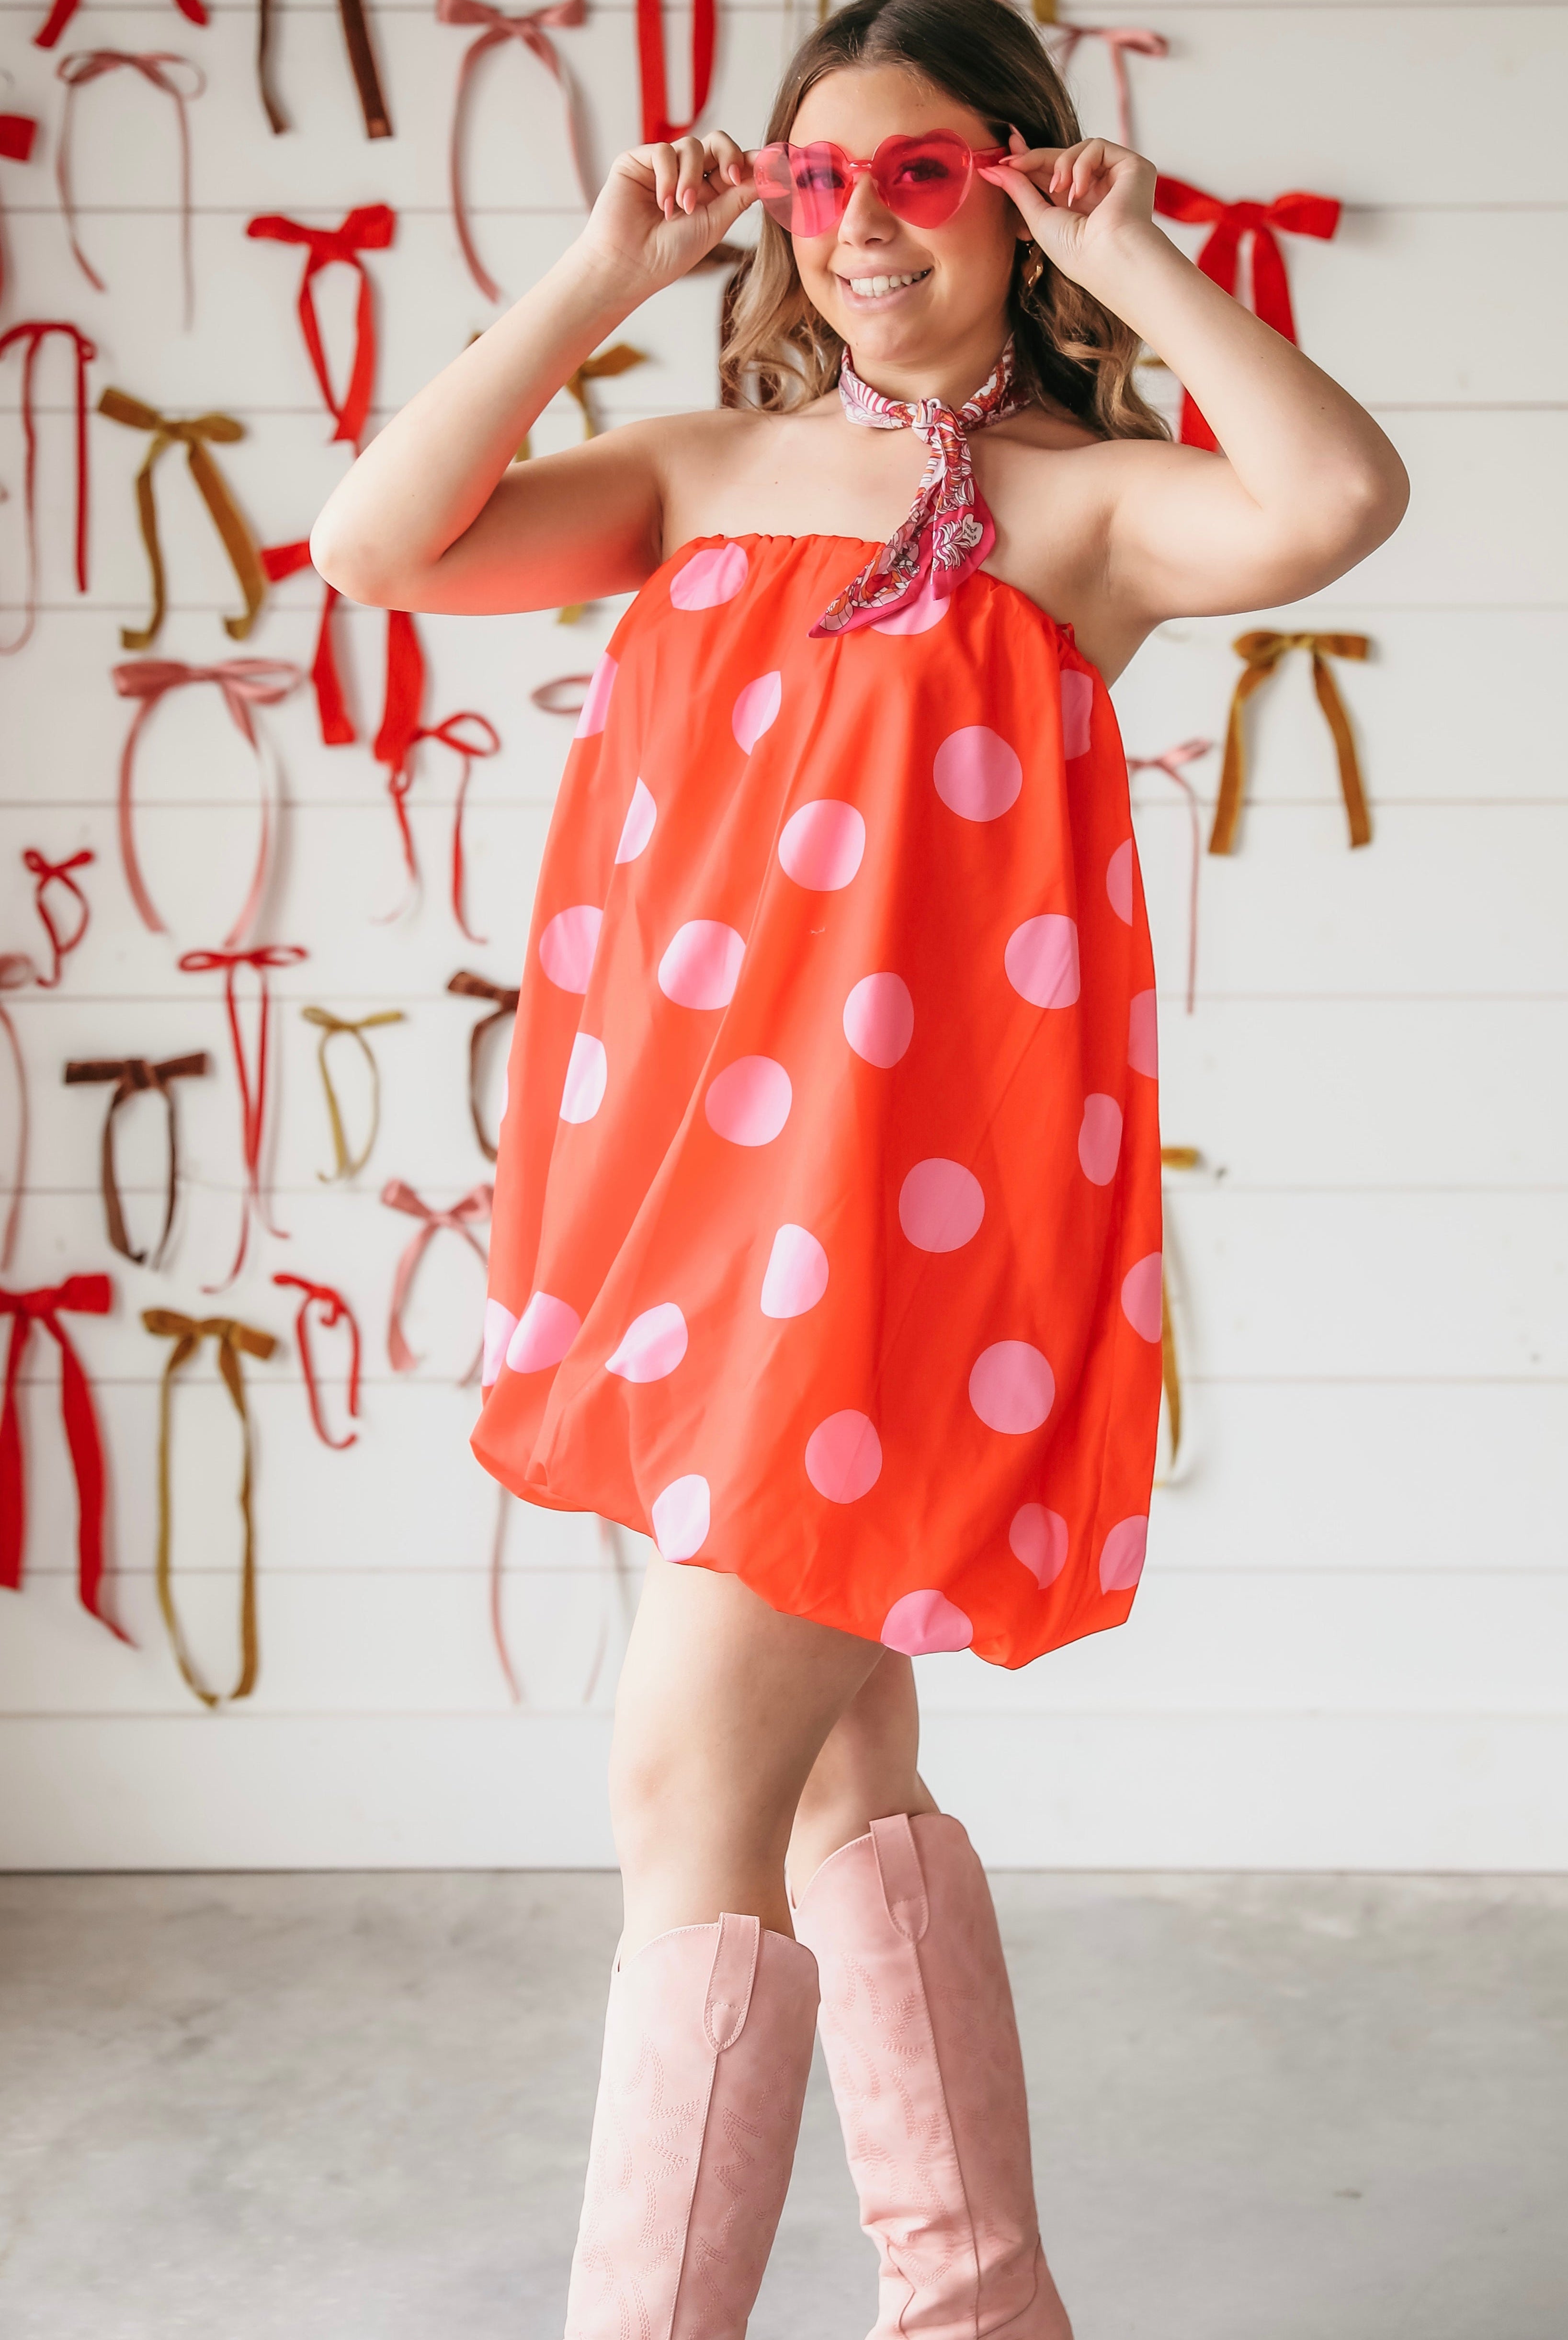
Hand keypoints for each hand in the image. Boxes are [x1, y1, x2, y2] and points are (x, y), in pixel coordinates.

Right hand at [577, 132, 756, 298]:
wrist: (630, 266)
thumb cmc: (669, 254)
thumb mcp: (714, 223)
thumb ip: (741, 195)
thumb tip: (772, 173)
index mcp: (709, 193)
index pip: (734, 164)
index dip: (751, 160)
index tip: (772, 161)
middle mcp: (687, 176)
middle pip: (716, 142)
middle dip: (728, 155)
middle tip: (731, 178)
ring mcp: (662, 167)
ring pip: (690, 146)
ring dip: (690, 178)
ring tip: (682, 209)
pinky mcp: (637, 161)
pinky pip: (663, 151)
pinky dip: (667, 177)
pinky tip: (663, 204)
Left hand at [978, 130, 1157, 287]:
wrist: (1109, 257)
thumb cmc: (1076, 252)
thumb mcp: (1038, 218)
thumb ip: (1018, 190)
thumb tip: (991, 170)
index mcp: (1079, 208)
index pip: (1052, 174)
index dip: (1029, 160)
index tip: (1005, 156)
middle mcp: (1099, 192)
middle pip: (1063, 158)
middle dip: (1035, 156)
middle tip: (1012, 159)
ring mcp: (1116, 179)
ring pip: (1079, 149)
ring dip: (1061, 165)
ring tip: (1059, 191)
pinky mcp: (1132, 166)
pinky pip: (1097, 147)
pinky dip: (1082, 164)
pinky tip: (1080, 190)